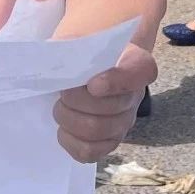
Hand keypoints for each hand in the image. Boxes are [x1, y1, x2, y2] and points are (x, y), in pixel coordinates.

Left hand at [54, 43, 156, 163]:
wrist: (89, 69)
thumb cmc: (86, 52)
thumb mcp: (82, 41)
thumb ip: (74, 47)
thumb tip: (55, 62)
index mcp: (136, 64)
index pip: (139, 72)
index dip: (116, 81)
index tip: (92, 84)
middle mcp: (135, 96)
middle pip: (110, 107)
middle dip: (76, 100)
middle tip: (62, 91)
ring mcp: (124, 122)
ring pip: (97, 130)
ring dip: (69, 118)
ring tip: (60, 107)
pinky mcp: (109, 143)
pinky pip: (90, 152)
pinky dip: (71, 141)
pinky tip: (64, 128)